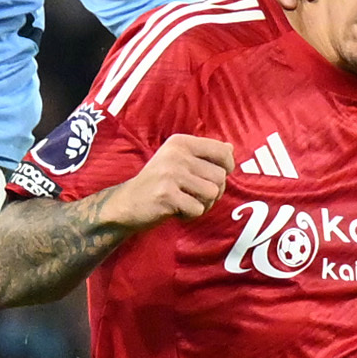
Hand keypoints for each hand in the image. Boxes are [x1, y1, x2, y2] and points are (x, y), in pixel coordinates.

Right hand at [95, 135, 233, 229]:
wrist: (125, 203)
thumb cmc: (157, 182)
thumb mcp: (178, 160)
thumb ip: (204, 154)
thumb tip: (230, 148)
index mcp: (181, 142)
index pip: (223, 151)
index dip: (227, 168)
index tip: (216, 177)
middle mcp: (176, 155)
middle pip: (220, 177)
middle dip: (214, 192)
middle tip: (196, 196)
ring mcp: (170, 174)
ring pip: (212, 194)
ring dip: (203, 204)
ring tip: (186, 202)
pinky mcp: (166, 195)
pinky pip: (197, 209)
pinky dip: (190, 215)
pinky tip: (176, 210)